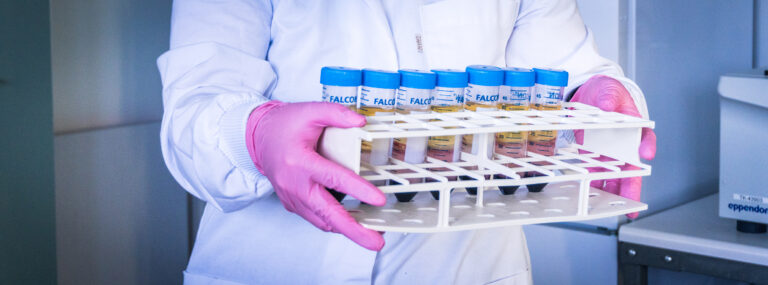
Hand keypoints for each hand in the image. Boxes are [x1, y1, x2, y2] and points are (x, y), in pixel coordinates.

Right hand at [246, 101, 386, 249]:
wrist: (258, 138)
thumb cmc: (283, 125)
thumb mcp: (309, 111)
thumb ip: (336, 114)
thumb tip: (361, 122)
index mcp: (299, 162)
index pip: (333, 179)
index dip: (358, 191)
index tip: (379, 200)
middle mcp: (294, 185)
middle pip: (328, 214)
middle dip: (354, 231)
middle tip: (376, 243)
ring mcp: (292, 198)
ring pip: (322, 221)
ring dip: (347, 230)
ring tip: (372, 235)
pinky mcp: (293, 204)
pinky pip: (316, 218)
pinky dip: (334, 222)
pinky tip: (353, 222)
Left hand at [571, 75, 656, 218]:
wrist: (587, 93)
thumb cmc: (605, 91)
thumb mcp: (609, 89)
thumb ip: (609, 97)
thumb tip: (608, 104)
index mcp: (633, 125)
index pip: (645, 136)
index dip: (647, 145)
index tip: (646, 152)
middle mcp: (623, 142)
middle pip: (631, 167)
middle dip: (632, 185)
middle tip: (633, 202)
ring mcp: (608, 151)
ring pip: (614, 175)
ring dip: (614, 191)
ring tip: (613, 207)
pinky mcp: (592, 155)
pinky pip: (595, 172)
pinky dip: (594, 185)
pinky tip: (591, 196)